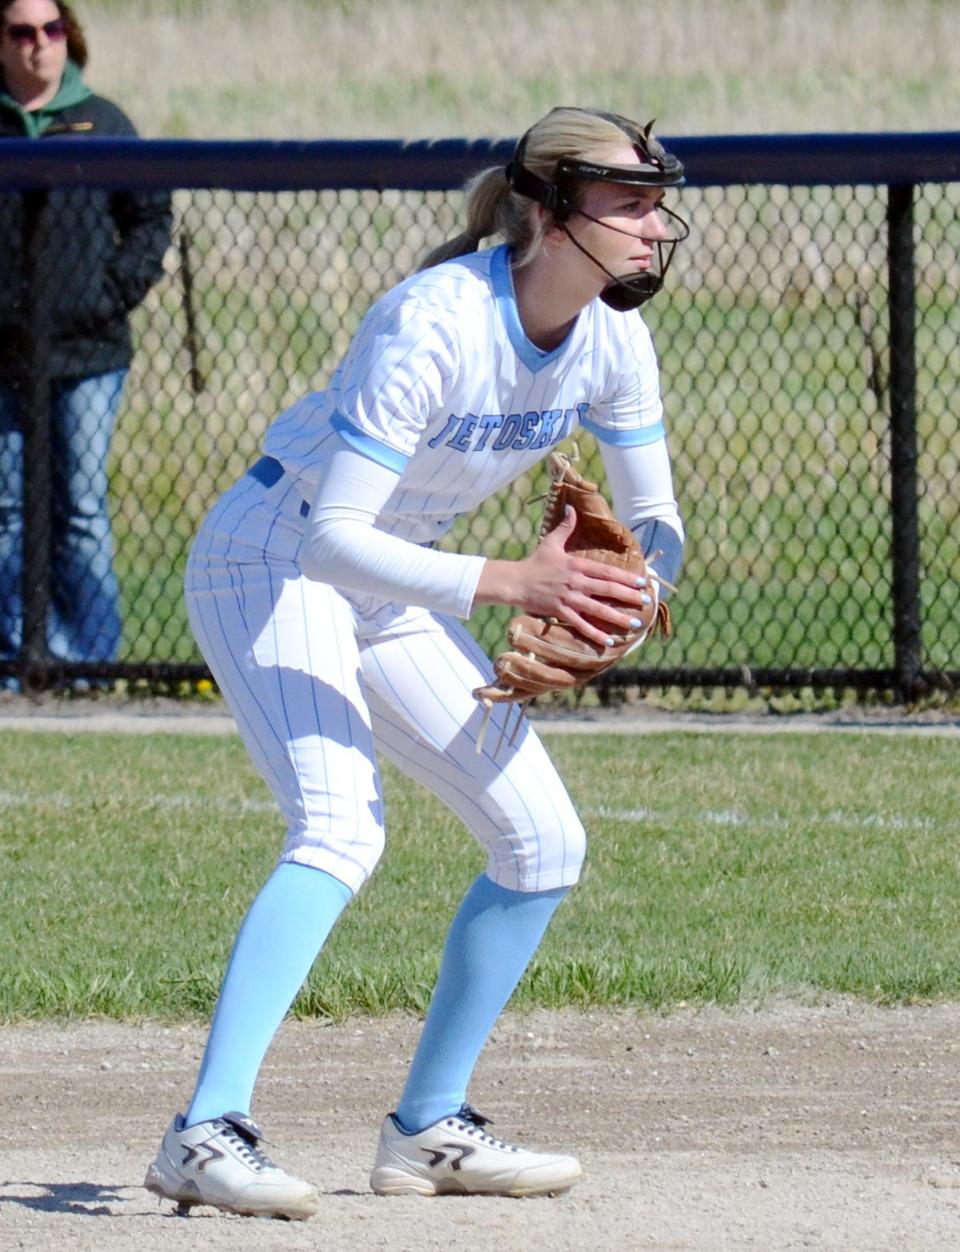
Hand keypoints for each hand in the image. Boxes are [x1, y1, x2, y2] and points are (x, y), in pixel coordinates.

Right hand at [475, 506, 654, 647]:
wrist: (515, 581)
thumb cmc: (534, 563)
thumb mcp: (550, 542)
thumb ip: (565, 527)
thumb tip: (572, 509)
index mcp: (577, 565)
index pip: (607, 571)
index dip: (626, 577)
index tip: (642, 582)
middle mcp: (576, 582)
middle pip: (608, 589)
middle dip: (629, 596)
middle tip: (646, 602)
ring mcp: (569, 598)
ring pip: (598, 609)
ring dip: (618, 617)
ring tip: (635, 623)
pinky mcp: (560, 612)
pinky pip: (581, 625)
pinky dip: (595, 634)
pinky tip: (608, 641)